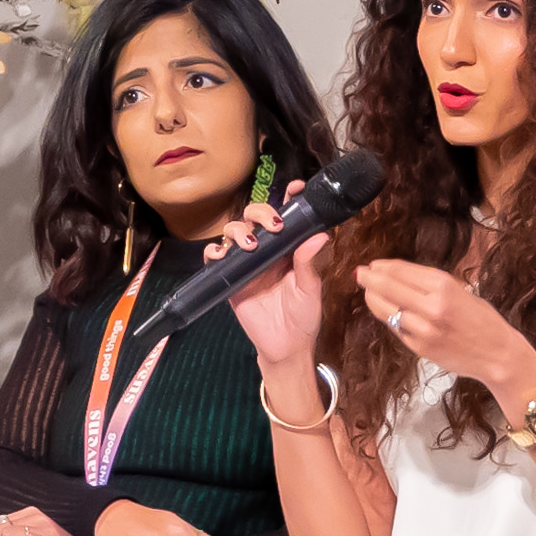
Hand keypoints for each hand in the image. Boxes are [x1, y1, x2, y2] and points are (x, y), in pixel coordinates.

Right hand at [219, 205, 330, 372]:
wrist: (284, 347)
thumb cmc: (302, 317)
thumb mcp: (309, 289)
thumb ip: (309, 263)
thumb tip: (320, 236)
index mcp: (289, 248)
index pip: (286, 216)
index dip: (288, 199)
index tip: (295, 188)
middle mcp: (266, 250)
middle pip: (255, 217)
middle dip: (260, 212)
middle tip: (272, 225)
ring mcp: (246, 263)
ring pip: (233, 232)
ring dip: (238, 231)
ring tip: (249, 245)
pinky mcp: (230, 278)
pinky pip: (216, 257)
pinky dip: (214, 251)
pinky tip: (222, 254)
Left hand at [354, 258, 535, 395]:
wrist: (496, 354)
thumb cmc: (482, 319)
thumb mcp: (460, 290)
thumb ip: (429, 283)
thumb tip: (396, 273)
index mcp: (444, 286)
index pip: (401, 271)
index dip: (383, 267)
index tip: (373, 265)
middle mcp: (431, 307)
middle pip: (388, 287)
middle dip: (369, 279)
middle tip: (359, 273)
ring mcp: (423, 329)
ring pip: (386, 309)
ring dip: (373, 298)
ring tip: (368, 291)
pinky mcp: (419, 347)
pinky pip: (396, 328)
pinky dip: (388, 317)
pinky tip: (386, 310)